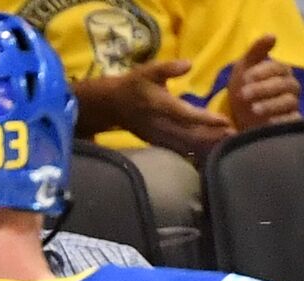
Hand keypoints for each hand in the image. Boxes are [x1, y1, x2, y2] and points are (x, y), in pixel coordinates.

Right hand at [75, 61, 231, 158]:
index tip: (225, 120)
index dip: (207, 119)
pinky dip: (193, 151)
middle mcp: (161, 124)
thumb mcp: (149, 70)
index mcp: (161, 106)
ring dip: (206, 145)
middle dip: (212, 135)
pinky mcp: (156, 142)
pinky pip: (177, 149)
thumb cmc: (134, 84)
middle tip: (234, 135)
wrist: (112, 105)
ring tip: (225, 143)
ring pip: (185, 144)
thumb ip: (169, 67)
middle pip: (190, 134)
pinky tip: (207, 150)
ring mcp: (158, 136)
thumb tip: (189, 64)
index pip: (187, 115)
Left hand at [228, 35, 302, 131]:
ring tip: (253, 110)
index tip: (246, 77)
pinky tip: (267, 123)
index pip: (278, 68)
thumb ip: (256, 52)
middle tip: (243, 95)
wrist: (238, 119)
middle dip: (263, 89)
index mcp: (281, 72)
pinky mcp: (288, 122)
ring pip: (288, 102)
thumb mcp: (244, 69)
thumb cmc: (243, 89)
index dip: (263, 71)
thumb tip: (272, 35)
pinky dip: (281, 121)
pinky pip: (291, 120)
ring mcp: (290, 105)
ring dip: (270, 105)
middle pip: (283, 85)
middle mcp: (290, 87)